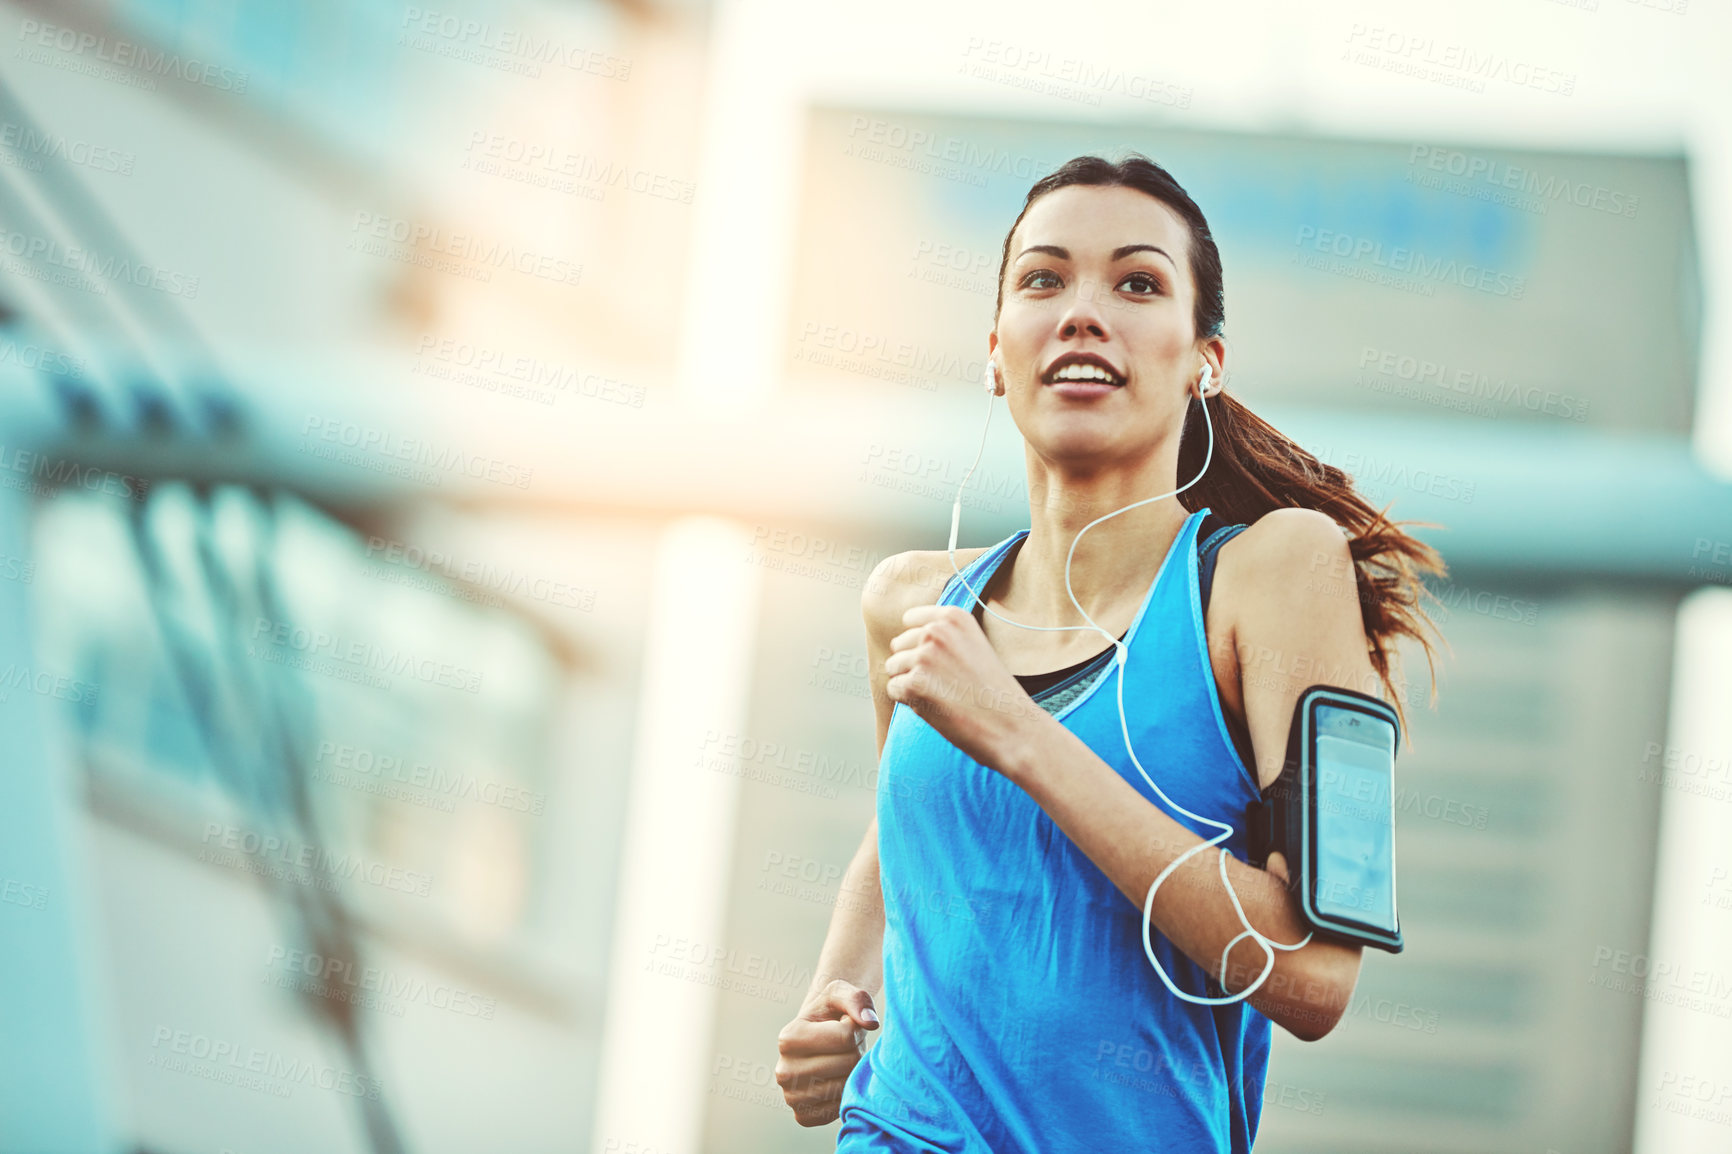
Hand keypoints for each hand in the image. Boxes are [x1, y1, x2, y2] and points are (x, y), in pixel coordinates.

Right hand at [776, 979, 879, 1126]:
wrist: (821, 1037)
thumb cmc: (832, 1013)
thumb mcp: (841, 993)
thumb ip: (857, 999)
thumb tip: (870, 1023)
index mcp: (788, 1038)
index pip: (845, 1037)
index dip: (855, 1028)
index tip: (845, 1025)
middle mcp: (783, 1071)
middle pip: (848, 1063)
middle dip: (856, 1051)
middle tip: (845, 1046)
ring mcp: (791, 1097)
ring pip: (846, 1087)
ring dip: (853, 1073)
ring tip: (841, 1060)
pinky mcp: (803, 1116)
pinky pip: (839, 1109)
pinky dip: (845, 1095)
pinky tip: (837, 1080)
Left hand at [883, 604, 1046, 773]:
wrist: (1012, 726)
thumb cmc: (993, 692)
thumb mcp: (972, 647)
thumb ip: (941, 638)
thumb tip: (898, 642)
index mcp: (954, 617)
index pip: (910, 620)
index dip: (920, 645)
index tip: (942, 663)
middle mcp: (936, 630)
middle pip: (899, 646)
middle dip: (914, 666)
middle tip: (948, 684)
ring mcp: (924, 656)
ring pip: (894, 668)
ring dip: (912, 685)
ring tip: (945, 695)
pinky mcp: (914, 683)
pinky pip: (894, 690)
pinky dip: (910, 703)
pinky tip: (938, 708)